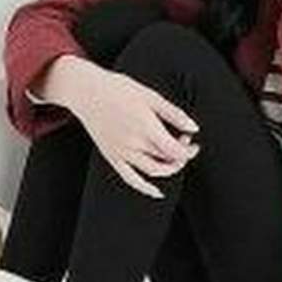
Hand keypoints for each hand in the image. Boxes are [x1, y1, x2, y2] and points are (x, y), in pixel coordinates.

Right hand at [65, 61, 201, 198]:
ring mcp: (122, 152)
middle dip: (180, 155)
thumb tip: (193, 128)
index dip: (188, 150)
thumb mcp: (151, 96)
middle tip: (183, 143)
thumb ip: (174, 114)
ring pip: (152, 171)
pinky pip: (130, 178)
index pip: (175, 151)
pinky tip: (157, 192)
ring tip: (174, 159)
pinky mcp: (112, 156)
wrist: (87, 92)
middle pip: (166, 160)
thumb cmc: (118, 89)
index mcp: (146, 127)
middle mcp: (134, 143)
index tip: (191, 142)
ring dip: (169, 169)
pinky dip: (145, 188)